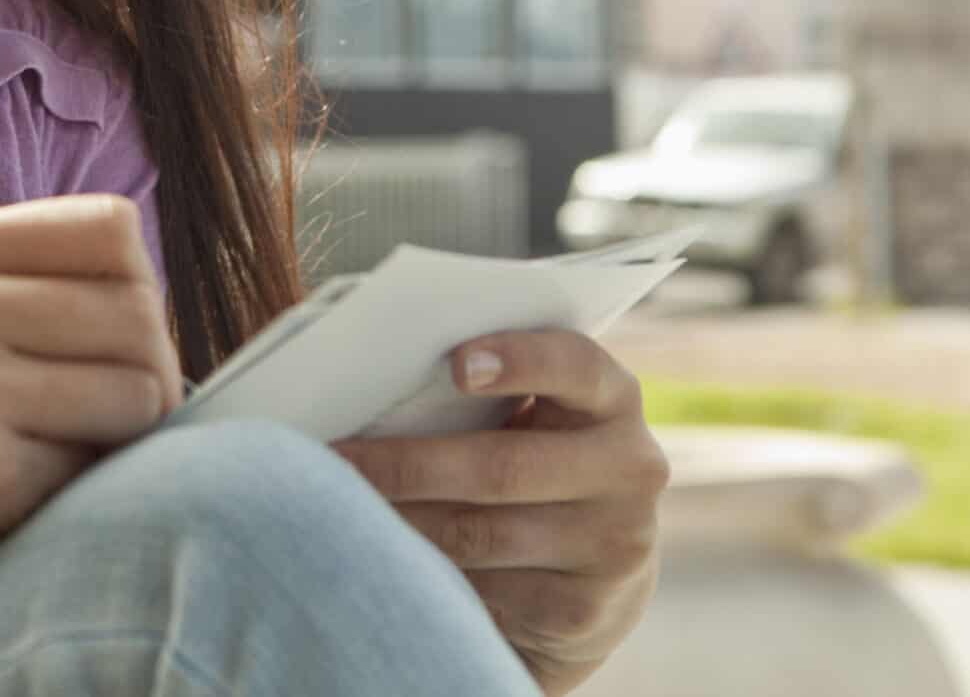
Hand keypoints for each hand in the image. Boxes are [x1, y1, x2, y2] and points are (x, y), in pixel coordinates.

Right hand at [0, 195, 182, 684]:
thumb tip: (164, 300)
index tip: (97, 344)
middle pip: (139, 307)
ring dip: (118, 438)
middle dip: (142, 373)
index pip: (112, 226)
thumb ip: (35, 291)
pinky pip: (100, 462)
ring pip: (141, 385)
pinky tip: (14, 502)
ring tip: (49, 458)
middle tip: (89, 423)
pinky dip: (79, 490)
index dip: (130, 291)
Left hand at [330, 331, 667, 695]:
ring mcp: (614, 544)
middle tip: (338, 461)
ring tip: (344, 510)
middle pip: (504, 466)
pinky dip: (430, 573)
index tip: (456, 365)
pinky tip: (391, 559)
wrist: (604, 567)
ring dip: (404, 523)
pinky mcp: (585, 609)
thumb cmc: (541, 457)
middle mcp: (630, 468)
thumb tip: (377, 380)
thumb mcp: (542, 417)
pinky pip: (488, 590)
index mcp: (613, 399)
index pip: (574, 364)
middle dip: (410, 464)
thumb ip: (493, 391)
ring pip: (483, 534)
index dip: (518, 360)